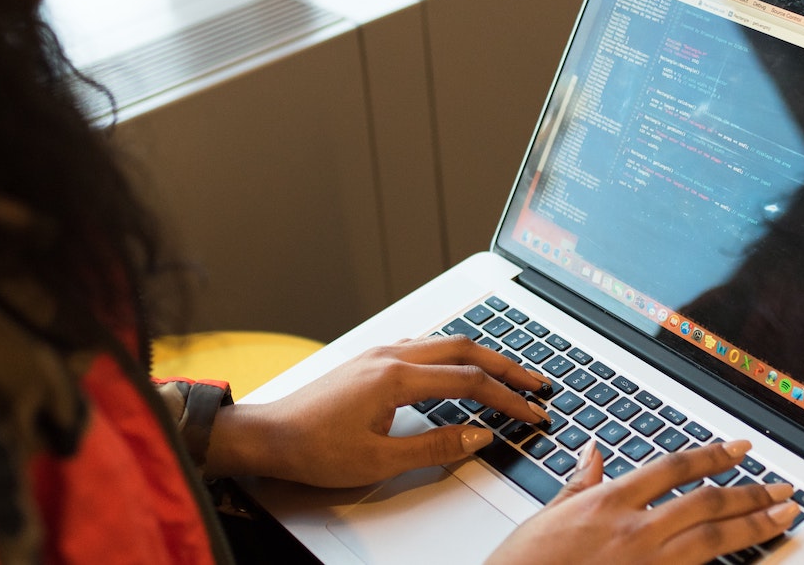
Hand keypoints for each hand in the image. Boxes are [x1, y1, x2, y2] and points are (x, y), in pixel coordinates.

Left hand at [204, 335, 551, 486]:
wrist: (267, 436)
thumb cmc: (313, 448)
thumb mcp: (379, 460)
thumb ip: (434, 445)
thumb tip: (478, 436)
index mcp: (397, 377)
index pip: (469, 381)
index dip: (506, 397)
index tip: (532, 411)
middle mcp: (391, 356)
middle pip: (465, 350)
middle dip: (506, 366)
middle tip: (537, 383)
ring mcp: (379, 354)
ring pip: (444, 343)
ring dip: (480, 357)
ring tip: (506, 373)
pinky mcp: (370, 361)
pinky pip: (423, 346)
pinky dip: (452, 354)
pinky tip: (456, 365)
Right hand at [487, 440, 798, 564]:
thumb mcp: (549, 515)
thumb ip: (580, 483)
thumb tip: (594, 453)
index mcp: (608, 503)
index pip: (674, 468)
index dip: (713, 456)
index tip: (739, 449)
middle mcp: (634, 531)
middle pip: (707, 504)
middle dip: (751, 493)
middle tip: (784, 488)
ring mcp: (646, 564)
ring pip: (714, 540)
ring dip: (755, 526)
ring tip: (784, 517)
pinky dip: (725, 563)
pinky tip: (748, 557)